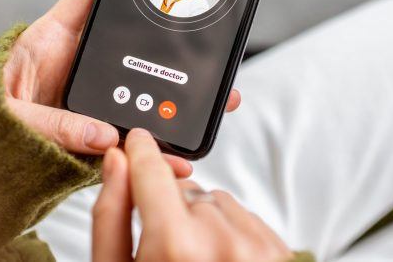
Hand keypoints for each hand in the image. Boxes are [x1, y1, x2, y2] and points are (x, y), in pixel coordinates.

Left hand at [2, 0, 241, 174]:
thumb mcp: (10, 114)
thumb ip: (52, 123)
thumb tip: (103, 135)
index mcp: (52, 42)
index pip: (87, 0)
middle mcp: (78, 68)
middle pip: (132, 50)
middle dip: (174, 49)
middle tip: (210, 45)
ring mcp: (89, 102)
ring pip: (142, 95)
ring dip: (179, 102)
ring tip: (216, 101)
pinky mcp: (94, 138)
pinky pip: (130, 141)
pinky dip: (157, 150)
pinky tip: (180, 158)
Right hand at [92, 128, 290, 261]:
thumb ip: (112, 214)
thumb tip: (115, 161)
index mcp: (175, 247)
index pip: (153, 171)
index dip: (140, 152)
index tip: (136, 141)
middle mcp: (222, 240)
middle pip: (183, 188)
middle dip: (169, 207)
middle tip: (166, 251)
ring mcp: (257, 247)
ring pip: (216, 200)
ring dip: (201, 220)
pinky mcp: (280, 252)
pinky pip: (245, 216)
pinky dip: (229, 231)